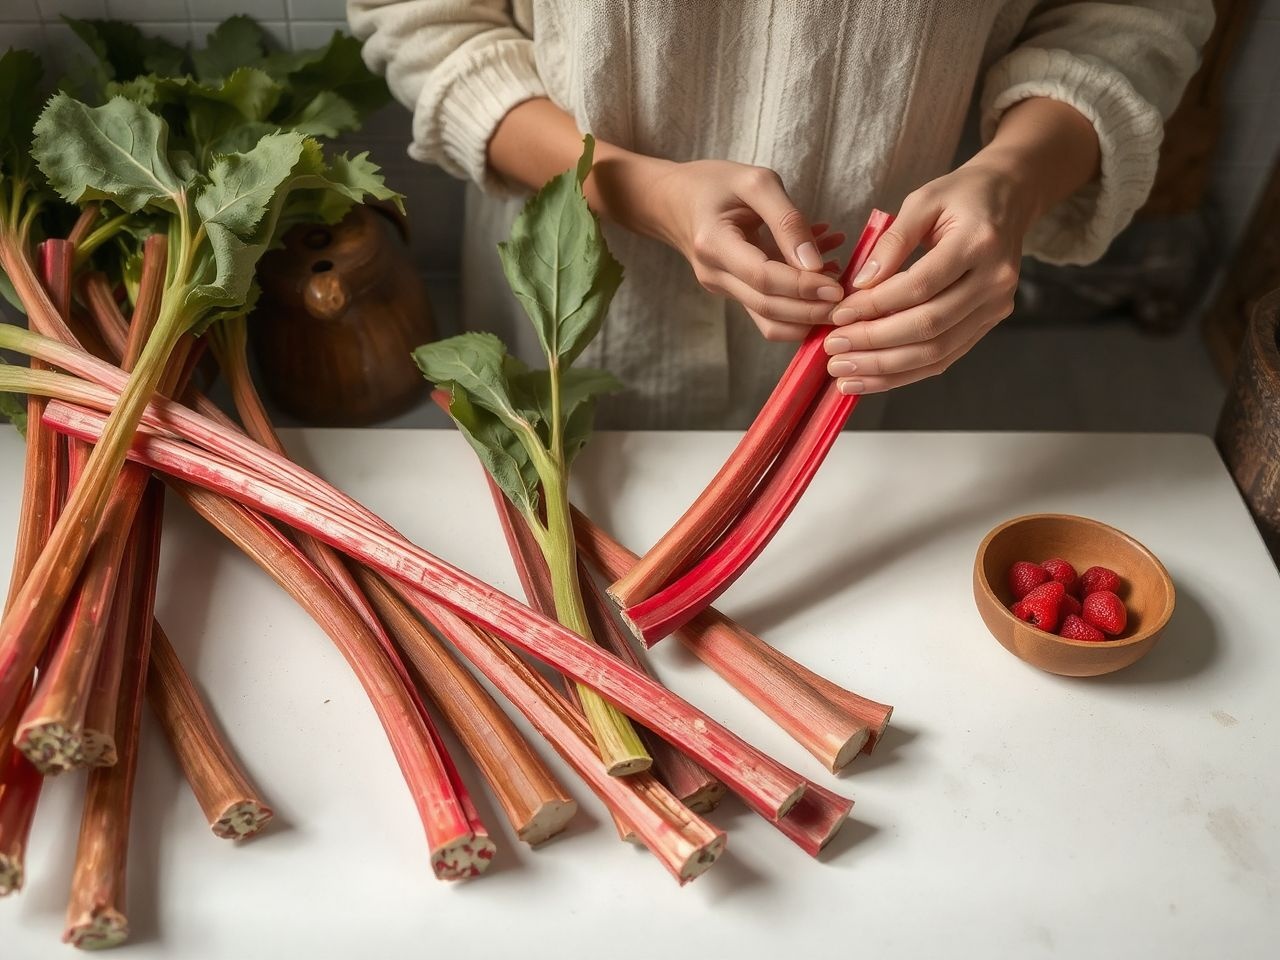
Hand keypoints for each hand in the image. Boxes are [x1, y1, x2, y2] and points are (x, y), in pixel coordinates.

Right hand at [634, 160, 845, 340]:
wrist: (673, 200)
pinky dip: (799, 300)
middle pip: (767, 308)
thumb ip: (788, 218)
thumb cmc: (713, 183)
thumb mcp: (755, 182)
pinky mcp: (734, 292)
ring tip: (842, 292)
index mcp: (714, 243)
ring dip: (808, 315)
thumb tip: (816, 263)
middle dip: (812, 311)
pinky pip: (768, 306)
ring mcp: (723, 289)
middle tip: (850, 302)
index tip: (838, 287)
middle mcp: (715, 275)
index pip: (763, 277)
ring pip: (768, 320)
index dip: (803, 286)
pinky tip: (826, 274)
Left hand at [823, 162, 1031, 394]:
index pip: (920, 286)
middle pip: (929, 326)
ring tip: (845, 374)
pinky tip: (872, 379)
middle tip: (833, 350)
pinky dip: (905, 373)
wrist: (1009, 198)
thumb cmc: (961, 196)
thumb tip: (859, 284)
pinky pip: (944, 358)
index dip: (876, 304)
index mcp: (979, 243)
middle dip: (875, 343)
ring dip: (886, 369)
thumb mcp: (923, 201)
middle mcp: (994, 282)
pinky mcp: (988, 324)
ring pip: (937, 352)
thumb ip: (891, 241)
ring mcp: (995, 308)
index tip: (838, 314)